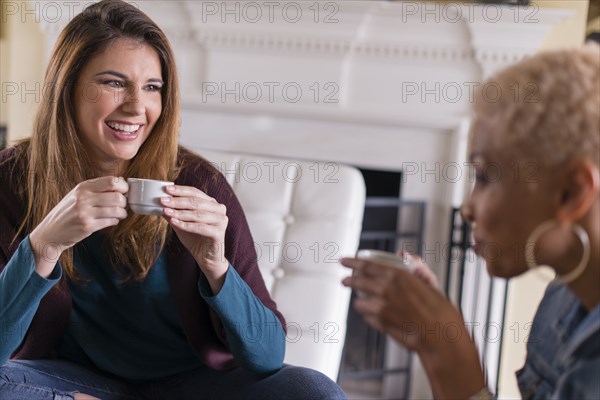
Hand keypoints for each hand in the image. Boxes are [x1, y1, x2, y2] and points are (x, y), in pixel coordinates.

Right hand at [29, 176, 127, 276]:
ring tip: (120, 214)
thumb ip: (97, 188)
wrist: (51, 232)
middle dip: (124, 202)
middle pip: (117, 196)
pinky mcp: (87, 226)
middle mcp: (83, 198)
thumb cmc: (68, 212)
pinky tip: (112, 220)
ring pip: (116, 210)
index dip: (123, 187)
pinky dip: (115, 221)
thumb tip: (121, 180)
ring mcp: (85, 212)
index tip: (124, 192)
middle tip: (122, 206)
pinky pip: (111, 221)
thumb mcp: (78, 194)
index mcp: (83, 187)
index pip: (112, 181)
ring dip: (122, 213)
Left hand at [161, 185, 228, 292]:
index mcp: (211, 203)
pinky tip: (174, 222)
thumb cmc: (195, 239)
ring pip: (198, 214)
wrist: (206, 258)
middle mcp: (219, 209)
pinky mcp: (219, 232)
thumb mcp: (181, 224)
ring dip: (180, 212)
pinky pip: (200, 227)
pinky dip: (186, 225)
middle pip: (196, 202)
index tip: (165, 189)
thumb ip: (174, 213)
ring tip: (166, 211)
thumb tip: (160, 203)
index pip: (195, 192)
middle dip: (177, 201)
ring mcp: (221, 220)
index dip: (180, 190)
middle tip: (163, 200)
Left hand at [340, 256, 485, 397]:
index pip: (368, 265)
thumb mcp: (430, 282)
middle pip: (358, 281)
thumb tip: (403, 253)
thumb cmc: (439, 310)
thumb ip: (415, 266)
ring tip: (361, 301)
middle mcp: (386, 290)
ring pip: (359, 301)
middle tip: (345, 280)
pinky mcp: (380, 323)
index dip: (353, 262)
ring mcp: (381, 307)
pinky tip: (375, 315)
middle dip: (349, 280)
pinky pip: (367, 317)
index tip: (345, 260)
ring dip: (360, 300)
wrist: (441, 337)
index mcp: (398, 276)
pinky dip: (369, 315)